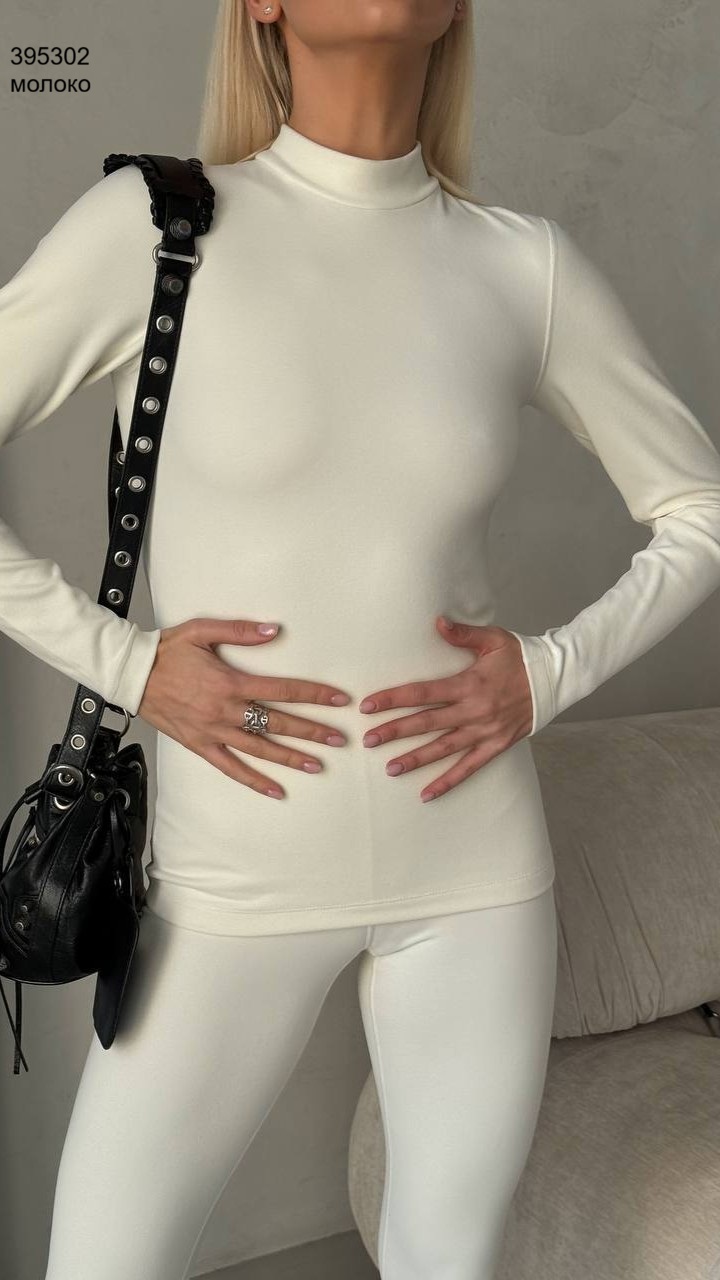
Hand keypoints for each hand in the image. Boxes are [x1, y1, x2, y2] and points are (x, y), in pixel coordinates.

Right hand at [137, 617, 350, 798]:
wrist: (130, 674)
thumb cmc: (166, 650)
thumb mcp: (201, 630)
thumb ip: (240, 630)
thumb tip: (273, 630)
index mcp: (230, 682)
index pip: (283, 689)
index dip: (314, 694)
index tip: (339, 699)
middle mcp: (225, 710)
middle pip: (278, 723)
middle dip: (312, 730)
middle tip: (340, 738)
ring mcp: (213, 731)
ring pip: (260, 749)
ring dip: (290, 758)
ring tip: (317, 764)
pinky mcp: (200, 745)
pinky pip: (231, 768)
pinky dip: (253, 781)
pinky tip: (275, 790)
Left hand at [359, 616, 532, 802]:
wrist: (554, 680)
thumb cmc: (521, 658)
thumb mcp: (493, 639)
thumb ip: (463, 634)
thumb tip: (437, 622)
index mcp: (470, 684)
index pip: (423, 692)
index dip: (394, 699)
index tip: (369, 705)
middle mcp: (475, 711)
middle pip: (427, 723)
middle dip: (395, 731)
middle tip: (369, 740)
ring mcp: (485, 732)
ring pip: (444, 749)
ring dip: (416, 759)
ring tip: (390, 768)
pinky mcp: (495, 746)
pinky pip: (469, 768)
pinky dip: (448, 782)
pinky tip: (427, 794)